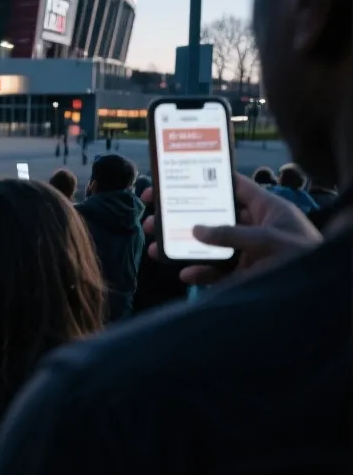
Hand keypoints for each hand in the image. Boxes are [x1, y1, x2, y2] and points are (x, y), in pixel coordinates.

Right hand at [142, 173, 321, 284]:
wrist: (321, 296)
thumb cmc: (306, 256)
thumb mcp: (269, 239)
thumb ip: (232, 234)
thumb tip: (196, 230)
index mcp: (266, 208)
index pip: (232, 187)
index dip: (205, 179)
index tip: (177, 178)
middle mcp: (254, 228)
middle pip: (211, 216)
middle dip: (181, 216)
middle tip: (153, 213)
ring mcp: (247, 252)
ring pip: (207, 245)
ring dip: (181, 246)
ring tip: (156, 247)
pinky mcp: (243, 275)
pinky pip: (215, 272)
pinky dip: (198, 273)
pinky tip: (185, 273)